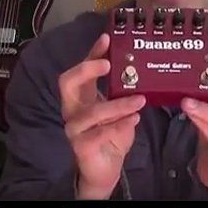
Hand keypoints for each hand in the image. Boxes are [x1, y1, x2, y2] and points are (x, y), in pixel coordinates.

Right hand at [58, 33, 145, 198]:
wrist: (105, 169)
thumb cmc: (111, 136)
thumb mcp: (119, 110)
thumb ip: (122, 94)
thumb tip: (140, 72)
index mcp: (81, 97)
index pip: (82, 69)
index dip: (92, 52)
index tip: (107, 38)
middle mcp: (73, 109)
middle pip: (67, 82)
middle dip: (86, 69)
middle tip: (108, 64)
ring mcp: (74, 128)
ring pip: (91, 111)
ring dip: (117, 105)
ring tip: (139, 100)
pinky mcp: (81, 146)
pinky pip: (99, 133)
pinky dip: (118, 125)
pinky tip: (134, 120)